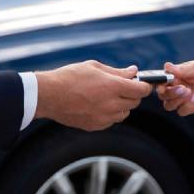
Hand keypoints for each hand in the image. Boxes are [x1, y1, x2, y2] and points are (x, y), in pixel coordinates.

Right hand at [34, 61, 151, 130]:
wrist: (49, 95)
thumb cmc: (70, 77)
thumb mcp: (95, 67)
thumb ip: (117, 71)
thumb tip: (133, 71)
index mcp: (112, 86)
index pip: (141, 90)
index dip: (144, 85)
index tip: (142, 83)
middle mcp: (111, 104)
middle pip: (135, 102)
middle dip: (133, 94)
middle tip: (124, 86)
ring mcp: (103, 117)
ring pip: (124, 113)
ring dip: (122, 104)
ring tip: (108, 95)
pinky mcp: (96, 126)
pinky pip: (112, 120)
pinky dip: (111, 113)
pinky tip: (98, 104)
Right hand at [157, 60, 193, 115]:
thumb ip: (180, 69)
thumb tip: (166, 66)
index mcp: (175, 76)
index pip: (160, 82)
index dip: (159, 85)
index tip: (164, 84)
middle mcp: (176, 88)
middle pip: (163, 96)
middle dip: (170, 93)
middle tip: (183, 88)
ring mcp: (183, 99)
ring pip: (169, 105)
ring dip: (176, 100)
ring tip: (189, 92)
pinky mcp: (191, 107)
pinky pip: (181, 111)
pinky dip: (187, 105)